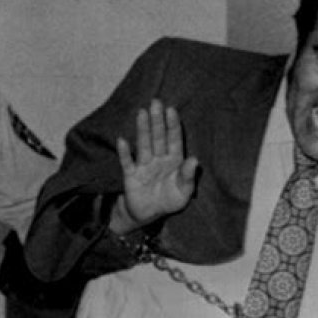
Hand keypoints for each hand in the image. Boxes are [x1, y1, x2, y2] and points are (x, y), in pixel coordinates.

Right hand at [110, 99, 197, 233]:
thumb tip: (195, 160)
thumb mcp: (183, 193)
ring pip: (144, 145)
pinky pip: (128, 163)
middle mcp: (158, 159)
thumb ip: (188, 177)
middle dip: (157, 121)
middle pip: (158, 137)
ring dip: (143, 130)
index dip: (172, 125)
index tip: (171, 110)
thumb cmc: (169, 200)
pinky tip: (122, 141)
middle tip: (156, 102)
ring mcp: (144, 166)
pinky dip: (125, 153)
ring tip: (142, 113)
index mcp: (174, 160)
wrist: (148, 214)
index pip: (174, 140)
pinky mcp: (131, 176)